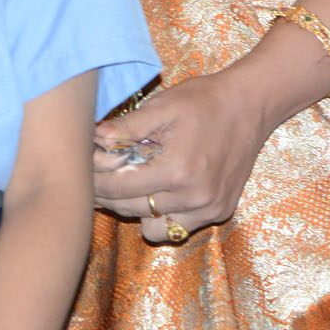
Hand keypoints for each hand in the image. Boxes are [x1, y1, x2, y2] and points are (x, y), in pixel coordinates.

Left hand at [92, 66, 272, 241]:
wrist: (250, 105)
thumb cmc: (204, 101)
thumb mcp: (162, 106)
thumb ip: (126, 127)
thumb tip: (93, 139)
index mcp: (178, 171)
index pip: (119, 188)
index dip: (93, 182)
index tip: (79, 173)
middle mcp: (195, 197)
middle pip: (131, 210)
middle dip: (107, 196)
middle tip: (94, 179)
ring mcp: (209, 209)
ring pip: (153, 228)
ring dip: (133, 210)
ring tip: (127, 185)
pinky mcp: (219, 211)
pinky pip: (177, 228)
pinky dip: (161, 215)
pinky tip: (154, 191)